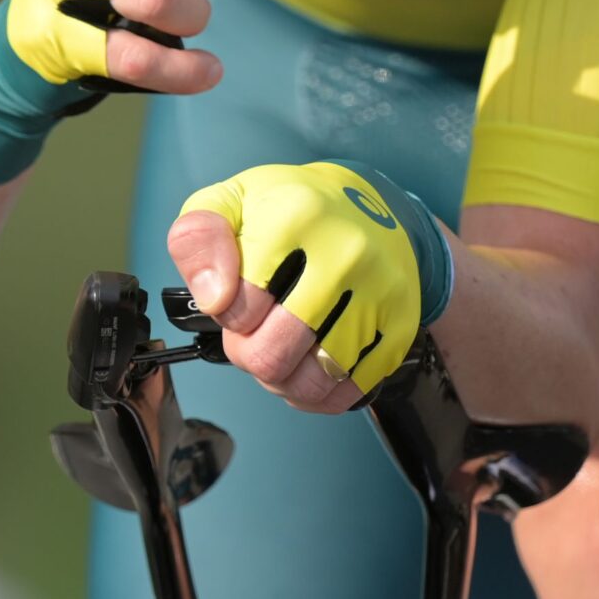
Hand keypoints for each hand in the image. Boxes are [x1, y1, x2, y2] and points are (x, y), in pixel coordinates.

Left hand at [168, 160, 450, 405]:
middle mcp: (345, 254)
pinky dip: (319, 395)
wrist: (372, 204)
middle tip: (253, 333)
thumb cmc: (292, 209)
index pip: (238, 308)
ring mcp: (380, 292)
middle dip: (249, 355)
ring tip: (280, 350)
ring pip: (311, 381)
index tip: (236, 299)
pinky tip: (308, 367)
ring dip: (283, 379)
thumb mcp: (231, 203)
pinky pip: (349, 392)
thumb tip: (215, 297)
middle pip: (272, 354)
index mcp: (295, 217)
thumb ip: (198, 240)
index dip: (226, 315)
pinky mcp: (400, 326)